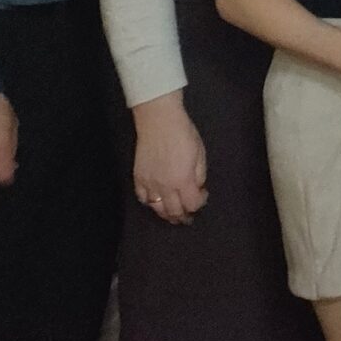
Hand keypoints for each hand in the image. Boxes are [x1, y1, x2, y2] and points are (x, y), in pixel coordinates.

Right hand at [131, 93, 207, 224]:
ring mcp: (149, 183)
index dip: (200, 203)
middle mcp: (164, 186)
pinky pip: (143, 198)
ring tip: (173, 216)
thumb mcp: (200, 153)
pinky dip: (150, 204)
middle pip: (174, 211)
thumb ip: (199, 175)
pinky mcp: (138, 178)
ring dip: (167, 214)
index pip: (192, 204)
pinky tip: (156, 202)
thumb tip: (197, 188)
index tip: (203, 195)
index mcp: (182, 180)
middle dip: (183, 216)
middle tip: (188, 218)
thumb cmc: (183, 134)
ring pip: (157, 209)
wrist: (159, 122)